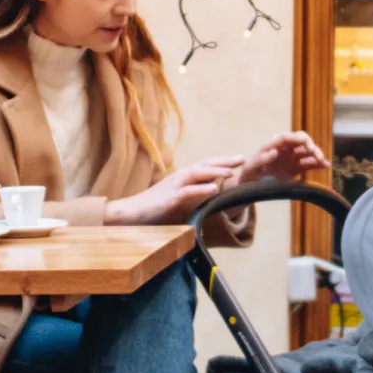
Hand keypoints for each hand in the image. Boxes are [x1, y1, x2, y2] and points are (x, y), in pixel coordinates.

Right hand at [105, 155, 244, 224]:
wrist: (130, 214)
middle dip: (224, 161)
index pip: (204, 166)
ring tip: (232, 171)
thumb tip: (209, 197)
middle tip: (243, 158)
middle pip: (204, 165)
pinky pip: (187, 192)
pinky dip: (201, 189)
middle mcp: (179, 178)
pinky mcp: (169, 199)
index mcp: (181, 178)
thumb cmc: (152, 209)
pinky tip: (215, 189)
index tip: (239, 159)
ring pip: (197, 174)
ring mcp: (173, 187)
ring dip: (215, 171)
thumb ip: (191, 197)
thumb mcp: (176, 200)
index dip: (221, 161)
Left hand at [238, 130, 329, 184]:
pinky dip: (317, 165)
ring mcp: (291, 158)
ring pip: (307, 153)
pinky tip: (325, 166)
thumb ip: (260, 160)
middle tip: (317, 156)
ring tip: (323, 163)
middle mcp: (284, 149)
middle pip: (301, 142)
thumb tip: (273, 151)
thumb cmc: (249, 175)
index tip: (306, 145)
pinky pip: (308, 165)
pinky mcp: (296, 168)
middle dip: (311, 147)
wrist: (251, 187)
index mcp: (273, 146)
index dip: (298, 139)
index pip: (287, 138)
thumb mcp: (250, 169)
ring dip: (316, 155)